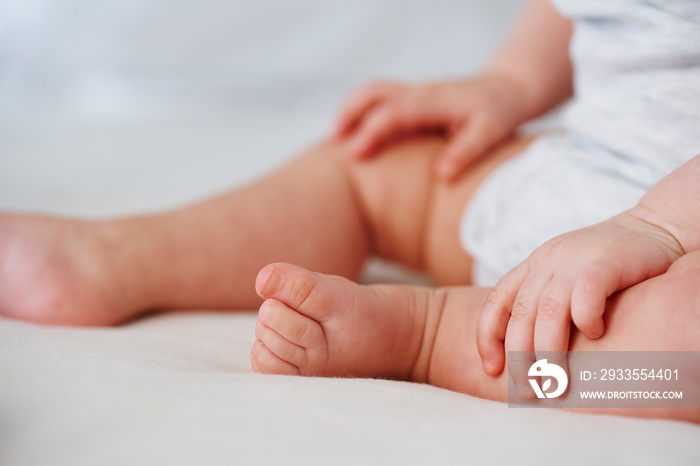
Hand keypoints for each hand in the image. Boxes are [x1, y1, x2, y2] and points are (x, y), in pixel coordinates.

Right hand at [333, 74, 530, 180]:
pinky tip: (352, 139)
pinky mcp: (410, 100)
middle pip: (374, 92)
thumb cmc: (497, 112)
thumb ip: (466, 151)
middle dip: (349, 114)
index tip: (355, 153)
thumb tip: (442, 175)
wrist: (504, 90)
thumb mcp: (491, 132)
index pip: (395, 111)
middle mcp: (419, 93)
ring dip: (350, 112)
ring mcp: (413, 94)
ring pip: (372, 93)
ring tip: (334, 141)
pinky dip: (359, 115)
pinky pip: (377, 102)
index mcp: (435, 100)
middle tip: (332, 143)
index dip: (373, 130)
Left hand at [476, 210, 684, 393]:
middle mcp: (547, 262)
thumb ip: (544, 302)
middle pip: (520, 316)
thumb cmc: (607, 263)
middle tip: (527, 390)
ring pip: (548, 314)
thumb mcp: (565, 275)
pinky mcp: (604, 264)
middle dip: (519, 358)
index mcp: (533, 265)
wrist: (653, 227)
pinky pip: (585, 299)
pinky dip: (587, 323)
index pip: (496, 302)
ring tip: (555, 382)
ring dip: (548, 353)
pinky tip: (598, 336)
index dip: (487, 337)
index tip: (492, 368)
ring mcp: (574, 261)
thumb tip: (523, 352)